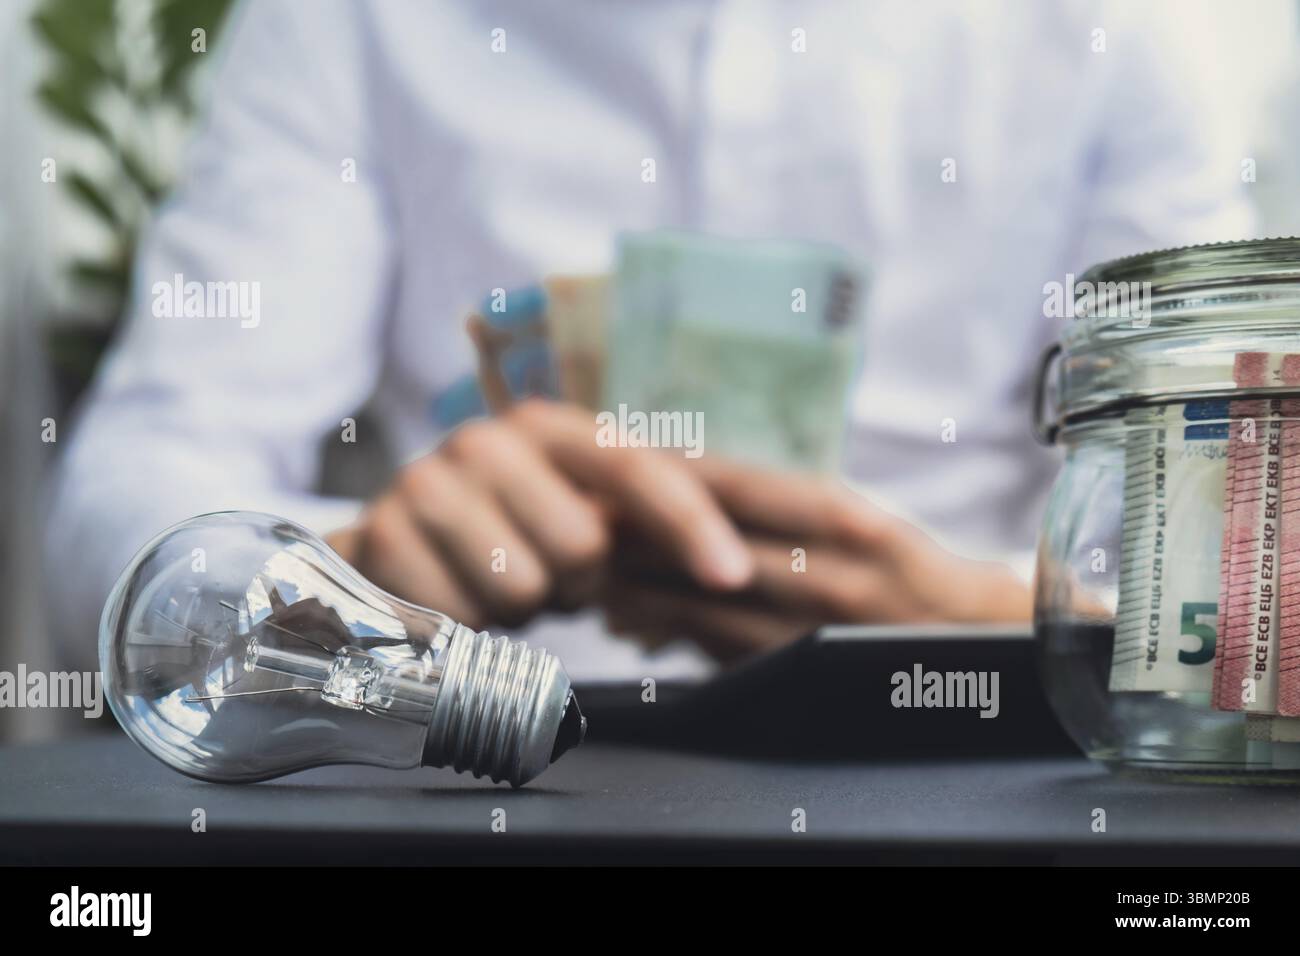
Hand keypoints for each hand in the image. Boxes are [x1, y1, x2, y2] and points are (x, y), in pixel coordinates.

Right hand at [327, 400, 752, 629]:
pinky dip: (467, 625)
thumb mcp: (577, 510)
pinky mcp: (380, 533)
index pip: (635, 467)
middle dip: (576, 582)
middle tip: (547, 573)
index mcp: (551, 428)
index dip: (690, 522)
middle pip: (582, 545)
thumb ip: (651, 521)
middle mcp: (488, 441)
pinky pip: (460, 616)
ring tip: (496, 582)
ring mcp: (428, 482)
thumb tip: (751, 554)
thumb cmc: (510, 531)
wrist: (394, 544)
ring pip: (523, 589)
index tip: (730, 574)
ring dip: (520, 608)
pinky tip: (452, 595)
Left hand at [603, 458, 1031, 662]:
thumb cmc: (905, 568)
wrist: (984, 638)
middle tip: (572, 524)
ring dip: (638, 591)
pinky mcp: (811, 671)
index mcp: (838, 512)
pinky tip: (635, 625)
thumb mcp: (855, 516)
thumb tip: (686, 495)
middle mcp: (828, 565)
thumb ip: (771, 509)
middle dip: (633, 536)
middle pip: (704, 544)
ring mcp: (819, 626)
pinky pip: (723, 652)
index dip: (658, 477)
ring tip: (588, 578)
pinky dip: (673, 635)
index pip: (727, 482)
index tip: (601, 468)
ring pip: (703, 604)